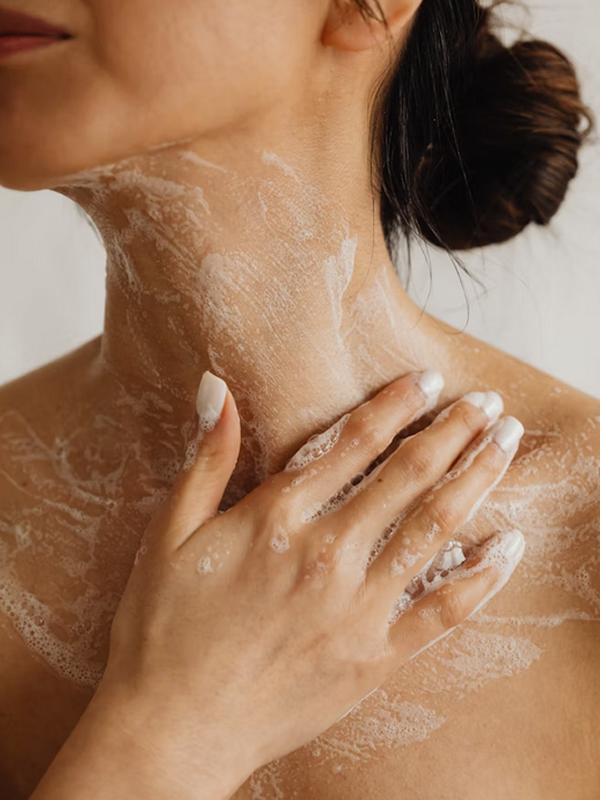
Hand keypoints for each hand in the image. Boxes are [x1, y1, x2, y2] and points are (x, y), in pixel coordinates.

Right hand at [81, 371, 525, 798]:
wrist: (173, 730)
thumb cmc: (163, 630)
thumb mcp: (170, 534)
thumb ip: (205, 460)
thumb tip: (214, 388)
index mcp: (277, 518)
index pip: (353, 443)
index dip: (396, 405)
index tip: (429, 379)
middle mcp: (326, 554)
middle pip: (407, 476)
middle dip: (454, 431)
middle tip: (487, 404)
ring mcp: (356, 608)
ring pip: (434, 529)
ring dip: (477, 480)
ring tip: (507, 445)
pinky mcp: (374, 657)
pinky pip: (443, 611)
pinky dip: (482, 576)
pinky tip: (510, 546)